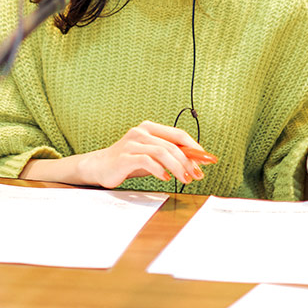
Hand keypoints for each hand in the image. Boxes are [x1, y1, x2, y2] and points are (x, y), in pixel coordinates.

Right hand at [78, 120, 213, 188]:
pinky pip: (147, 161)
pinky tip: (165, 178)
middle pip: (172, 145)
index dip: (195, 146)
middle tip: (197, 175)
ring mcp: (132, 143)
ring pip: (162, 152)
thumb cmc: (129, 161)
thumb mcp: (151, 156)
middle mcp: (141, 132)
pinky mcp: (125, 157)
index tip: (207, 159)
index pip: (178, 134)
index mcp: (149, 128)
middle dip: (188, 161)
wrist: (100, 166)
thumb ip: (170, 155)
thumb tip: (196, 161)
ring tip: (185, 179)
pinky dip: (159, 170)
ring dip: (177, 167)